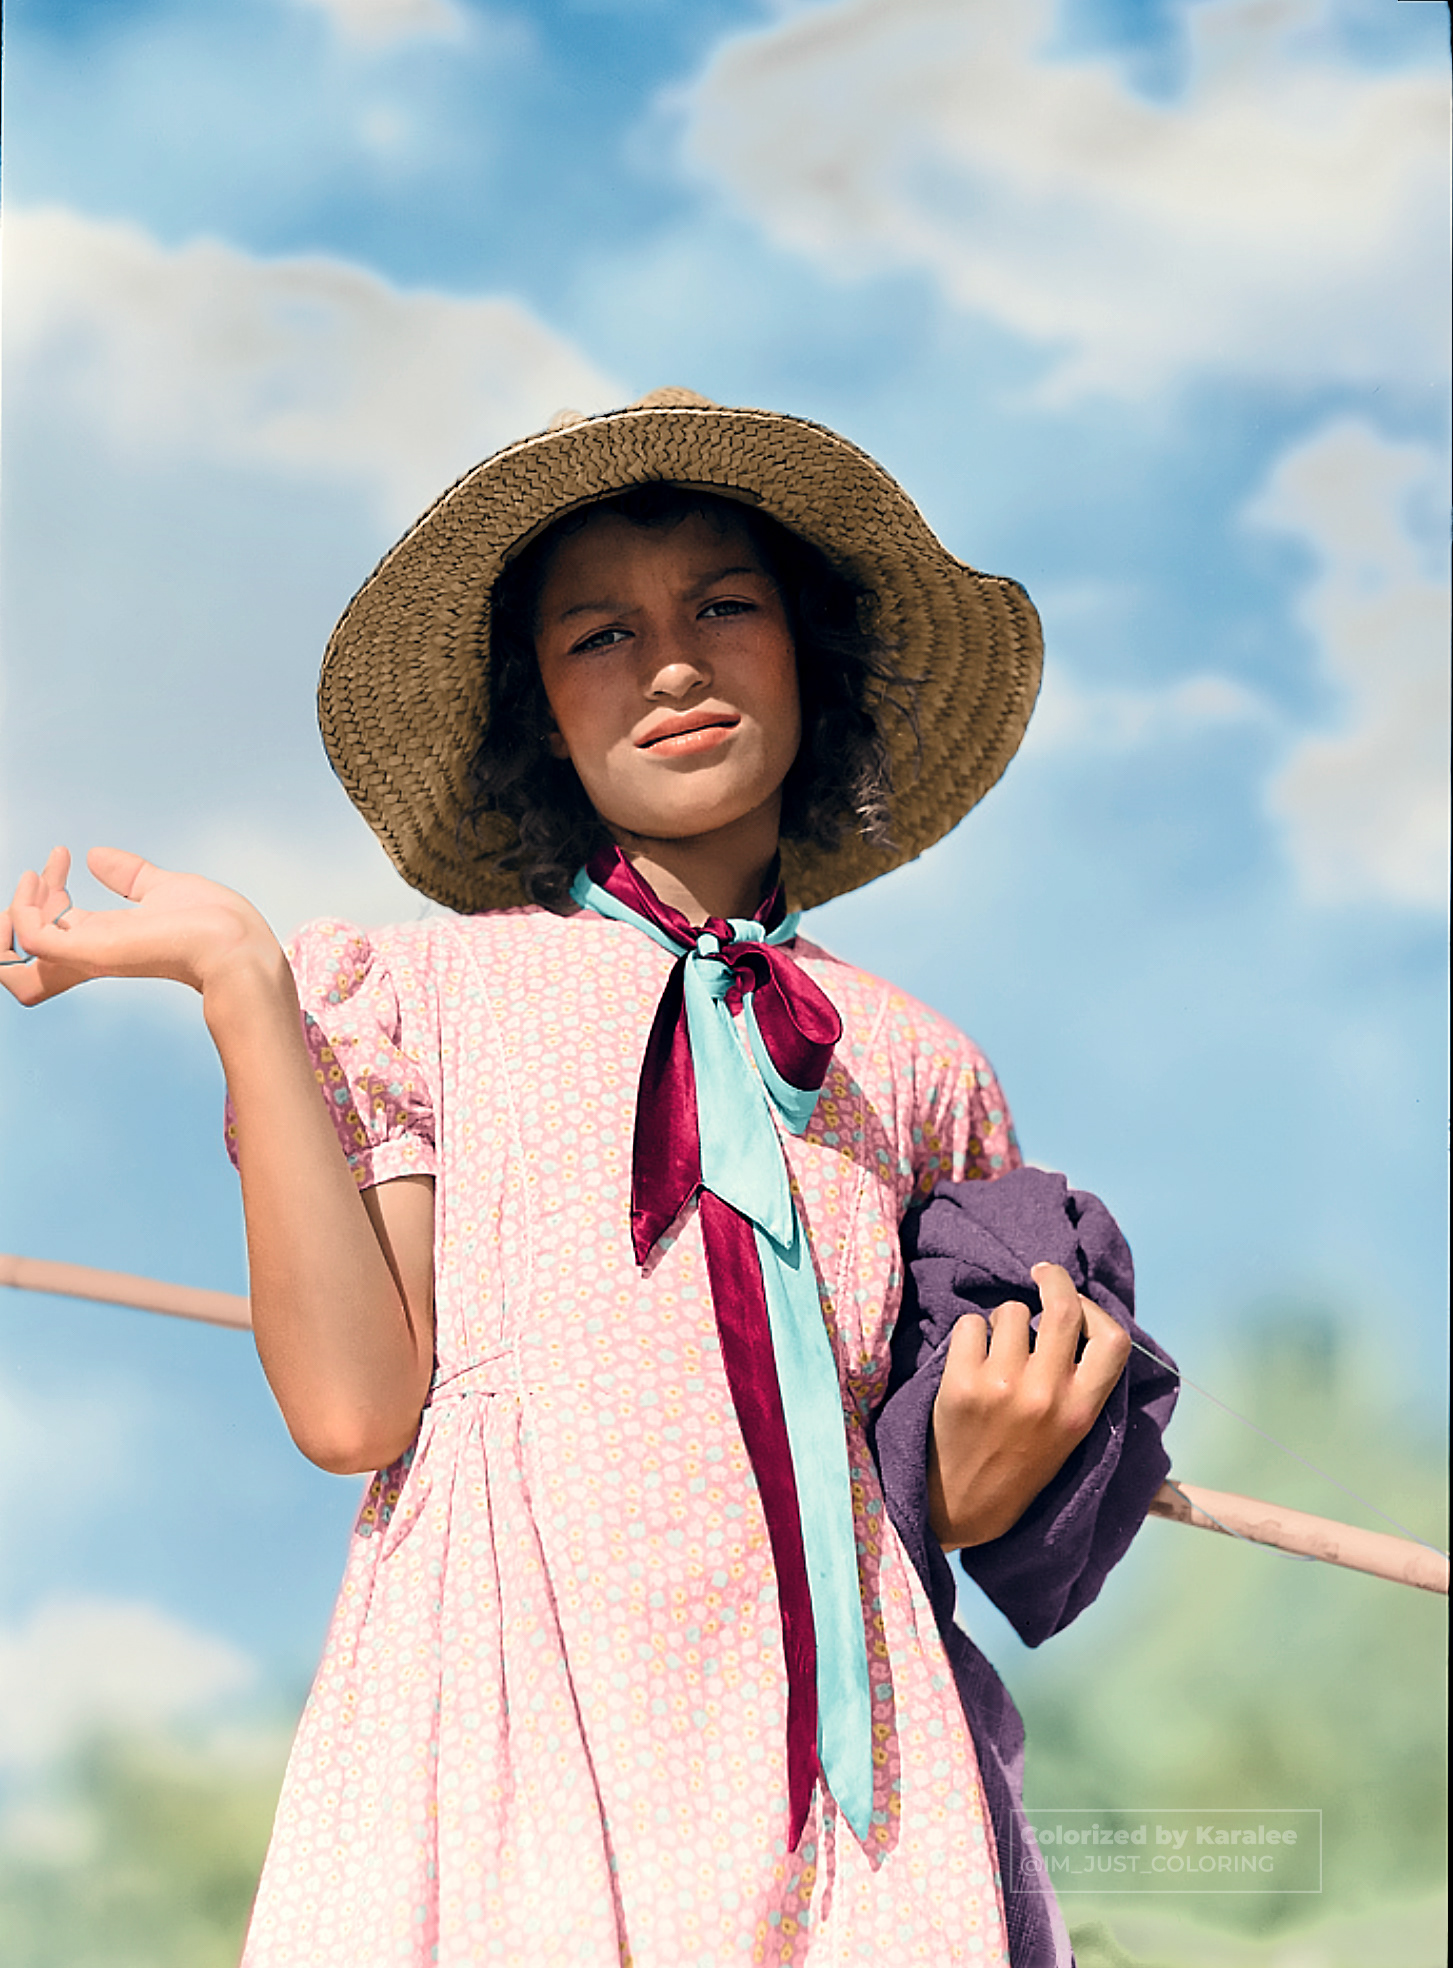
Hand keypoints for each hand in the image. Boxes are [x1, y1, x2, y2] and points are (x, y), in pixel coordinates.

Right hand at [2, 845, 282, 1007]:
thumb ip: (127, 874)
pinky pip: (30, 937)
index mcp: (104, 941)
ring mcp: (86, 954)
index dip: (42, 895)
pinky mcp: (90, 951)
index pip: (51, 929)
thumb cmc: (213, 923)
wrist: (236, 942)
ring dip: (13, 913)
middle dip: (10, 922)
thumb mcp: (160, 888)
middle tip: (33, 879)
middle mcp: (88, 953)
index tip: (61, 857)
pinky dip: (23, 911)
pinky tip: (42, 880)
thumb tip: (94, 856)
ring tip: (36, 877)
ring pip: (12, 958)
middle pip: (21, 965)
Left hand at [927, 1260, 1132, 1548]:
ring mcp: (1002, 1387)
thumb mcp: (1068, 1432)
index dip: (1096, 1311)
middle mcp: (1046, 1395)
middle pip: (1062, 1307)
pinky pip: (970, 1324)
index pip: (1113, 1339)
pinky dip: (969, 1334)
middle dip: (1053, 1279)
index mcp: (1081, 1411)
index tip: (1076, 1303)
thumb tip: (1078, 1315)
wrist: (962, 1506)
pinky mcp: (960, 1383)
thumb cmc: (1019, 1464)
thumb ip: (1079, 1382)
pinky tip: (968, 1360)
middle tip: (1041, 1274)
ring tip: (996, 1350)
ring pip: (1010, 1311)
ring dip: (1003, 1320)